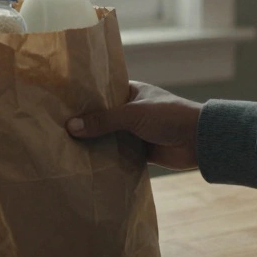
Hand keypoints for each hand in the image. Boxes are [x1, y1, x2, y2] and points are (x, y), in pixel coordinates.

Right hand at [67, 81, 203, 169]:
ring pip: (108, 137)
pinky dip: (106, 159)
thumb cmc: (169, 116)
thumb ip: (103, 120)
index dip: (83, 98)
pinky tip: (86, 164)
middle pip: (102, 117)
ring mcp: (135, 132)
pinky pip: (118, 154)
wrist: (200, 141)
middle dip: (84, 124)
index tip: (60, 104)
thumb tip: (71, 126)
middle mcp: (131, 110)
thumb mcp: (133, 114)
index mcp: (131, 92)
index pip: (101, 92)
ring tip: (65, 148)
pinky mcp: (140, 151)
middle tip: (56, 129)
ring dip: (94, 143)